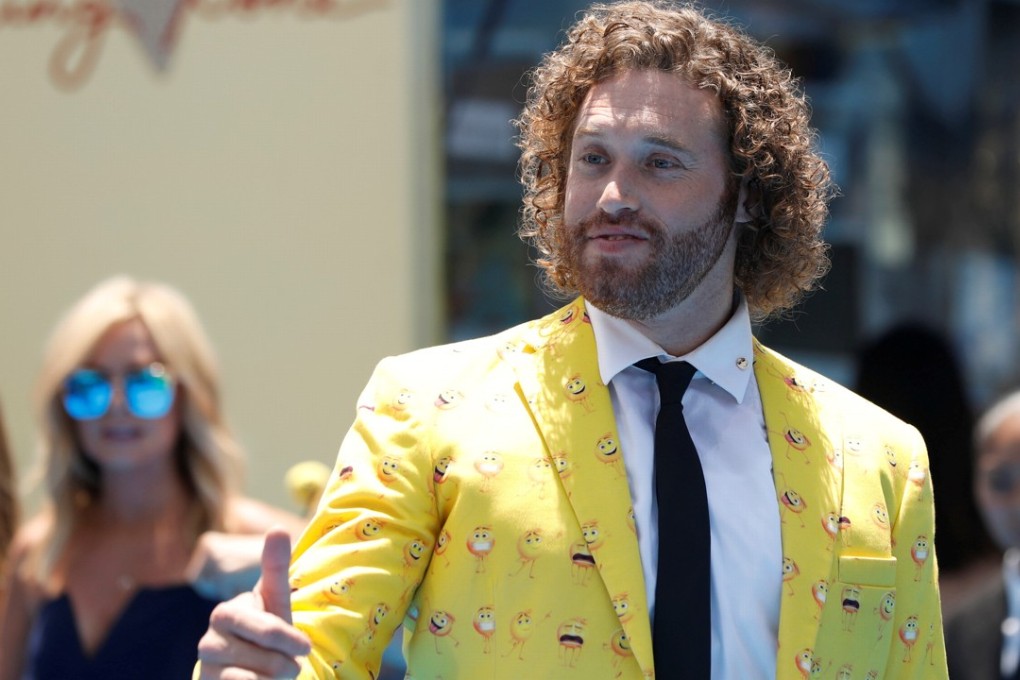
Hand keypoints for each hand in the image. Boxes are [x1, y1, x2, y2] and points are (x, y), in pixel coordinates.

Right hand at [197, 529, 310, 678]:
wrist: (248, 673)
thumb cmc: (265, 634)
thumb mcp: (275, 602)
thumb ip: (275, 568)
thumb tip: (277, 528)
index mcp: (226, 613)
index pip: (268, 629)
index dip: (290, 640)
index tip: (306, 648)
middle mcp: (209, 640)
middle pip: (265, 657)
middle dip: (285, 661)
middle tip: (293, 663)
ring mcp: (206, 667)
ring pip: (255, 679)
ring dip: (275, 678)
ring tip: (276, 673)